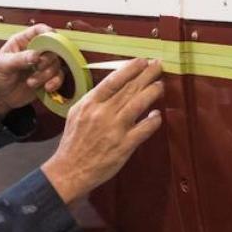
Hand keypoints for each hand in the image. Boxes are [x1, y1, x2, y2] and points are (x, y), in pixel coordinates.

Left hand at [0, 24, 63, 117]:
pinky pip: (58, 76)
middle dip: (47, 60)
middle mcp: (35, 51)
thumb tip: (36, 55)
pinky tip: (47, 88)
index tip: (53, 39)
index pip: (39, 30)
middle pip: (52, 48)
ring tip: (31, 83)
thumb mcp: (3, 66)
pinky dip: (55, 82)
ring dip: (46, 74)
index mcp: (22, 42)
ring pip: (56, 64)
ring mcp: (42, 65)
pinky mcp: (46, 78)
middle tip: (37, 67)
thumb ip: (19, 59)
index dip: (48, 32)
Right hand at [42, 58, 162, 203]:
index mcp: (90, 104)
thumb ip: (94, 99)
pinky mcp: (124, 146)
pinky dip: (153, 120)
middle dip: (147, 75)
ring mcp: (115, 130)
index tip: (142, 61)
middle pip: (129, 89)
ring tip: (160, 85)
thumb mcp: (77, 113)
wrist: (70, 170)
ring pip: (139, 104)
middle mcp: (103, 114)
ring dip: (153, 92)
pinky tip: (157, 114)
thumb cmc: (74, 141)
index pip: (113, 80)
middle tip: (158, 65)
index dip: (130, 69)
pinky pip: (144, 129)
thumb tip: (113, 84)